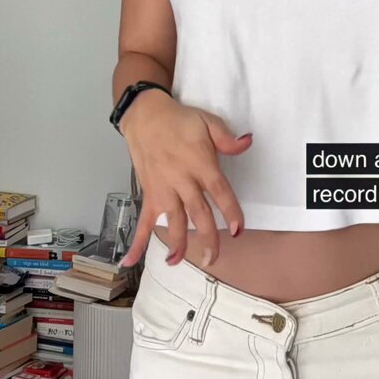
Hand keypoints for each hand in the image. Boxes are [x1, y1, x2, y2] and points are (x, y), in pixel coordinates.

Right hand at [119, 95, 251, 267]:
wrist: (145, 115)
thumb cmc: (179, 120)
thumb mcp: (207, 121)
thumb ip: (227, 138)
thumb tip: (248, 142)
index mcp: (200, 163)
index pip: (219, 191)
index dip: (230, 211)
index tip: (238, 230)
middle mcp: (182, 180)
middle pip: (198, 213)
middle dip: (207, 237)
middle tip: (214, 258)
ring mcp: (163, 189)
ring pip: (172, 221)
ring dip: (176, 244)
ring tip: (178, 263)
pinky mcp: (149, 194)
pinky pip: (142, 221)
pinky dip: (136, 241)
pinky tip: (131, 260)